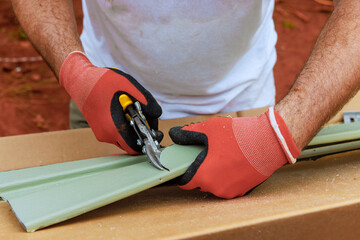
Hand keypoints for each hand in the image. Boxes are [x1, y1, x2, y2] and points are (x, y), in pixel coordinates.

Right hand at [59, 52, 161, 153]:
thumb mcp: (128, 85)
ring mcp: (101, 133)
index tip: (156, 132)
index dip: (148, 141)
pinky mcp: (99, 129)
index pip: (136, 148)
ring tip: (134, 108)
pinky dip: (125, 124)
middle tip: (146, 115)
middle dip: (142, 131)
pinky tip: (125, 109)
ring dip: (134, 127)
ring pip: (125, 137)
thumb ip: (145, 100)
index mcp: (113, 128)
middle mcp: (106, 135)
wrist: (78, 79)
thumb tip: (157, 114)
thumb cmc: (101, 81)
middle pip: (132, 142)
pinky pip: (117, 132)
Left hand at [169, 108, 299, 198]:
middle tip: (204, 155)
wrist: (270, 142)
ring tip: (220, 157)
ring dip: (213, 174)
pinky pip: (228, 185)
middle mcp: (216, 188)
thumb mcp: (210, 129)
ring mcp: (231, 191)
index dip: (182, 173)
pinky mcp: (243, 190)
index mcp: (204, 176)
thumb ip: (189, 133)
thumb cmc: (240, 136)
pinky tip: (232, 162)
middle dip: (199, 170)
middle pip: (199, 182)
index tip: (183, 166)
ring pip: (214, 184)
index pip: (184, 182)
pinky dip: (227, 176)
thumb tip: (176, 134)